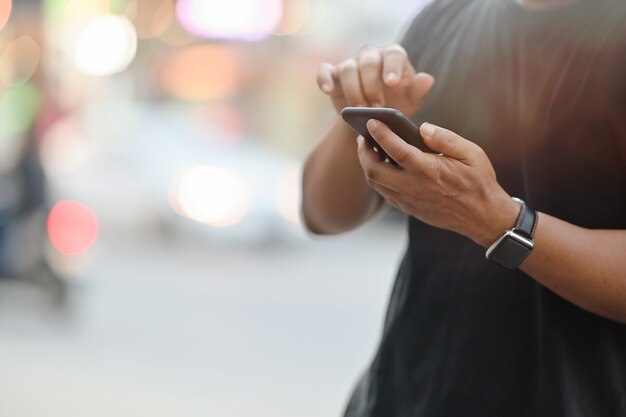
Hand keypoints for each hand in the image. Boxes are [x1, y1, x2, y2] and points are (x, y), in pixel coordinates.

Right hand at [316, 44, 434, 115]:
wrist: (372, 117)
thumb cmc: (396, 105)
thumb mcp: (411, 101)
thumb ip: (420, 91)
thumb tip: (427, 79)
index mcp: (392, 56)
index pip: (394, 54)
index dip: (392, 67)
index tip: (392, 84)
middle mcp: (371, 56)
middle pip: (369, 63)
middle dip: (371, 86)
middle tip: (376, 108)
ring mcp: (351, 64)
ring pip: (348, 68)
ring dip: (353, 90)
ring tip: (360, 110)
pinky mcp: (333, 74)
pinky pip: (325, 71)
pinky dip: (324, 79)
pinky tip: (328, 91)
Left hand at [356, 120, 519, 245]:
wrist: (483, 217)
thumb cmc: (479, 182)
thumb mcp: (471, 154)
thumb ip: (445, 139)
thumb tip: (423, 128)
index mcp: (429, 171)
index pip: (396, 149)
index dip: (381, 134)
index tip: (371, 120)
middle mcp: (414, 187)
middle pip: (374, 169)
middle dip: (363, 151)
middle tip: (362, 136)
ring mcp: (409, 200)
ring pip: (376, 183)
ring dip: (367, 165)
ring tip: (368, 149)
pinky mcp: (408, 209)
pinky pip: (384, 192)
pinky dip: (377, 178)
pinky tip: (381, 166)